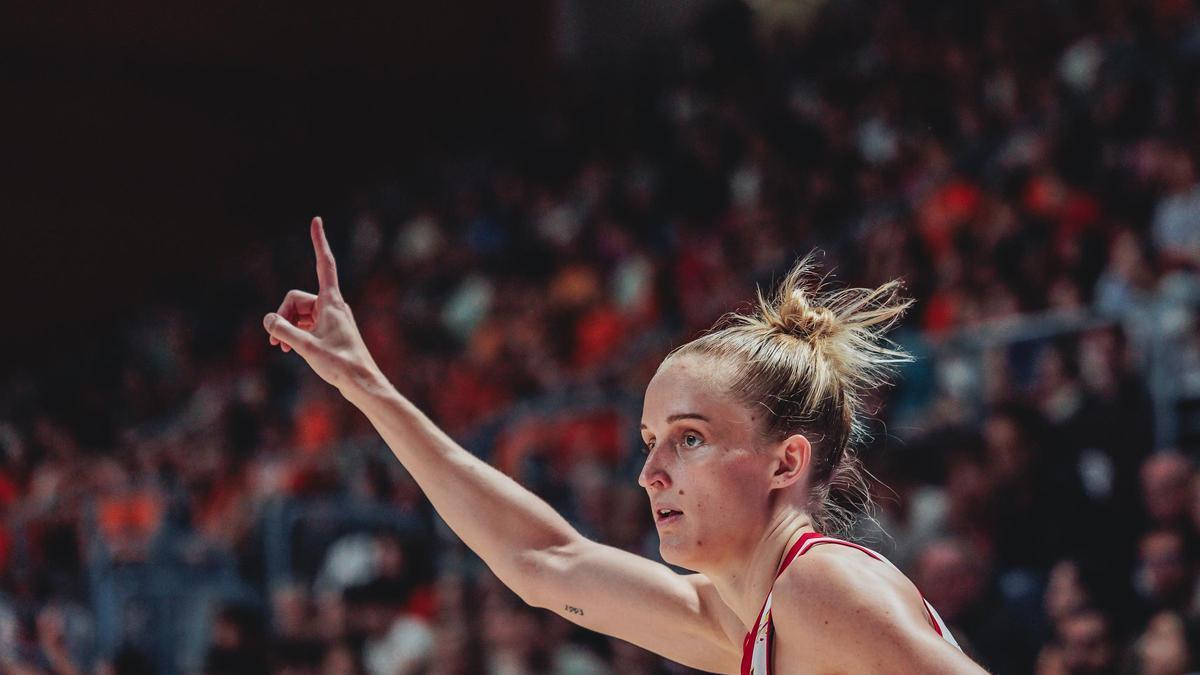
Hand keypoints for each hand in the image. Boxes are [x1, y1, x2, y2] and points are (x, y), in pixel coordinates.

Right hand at [263, 217, 383, 398]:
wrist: (362, 383)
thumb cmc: (341, 365)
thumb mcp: (308, 348)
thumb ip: (285, 332)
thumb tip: (267, 320)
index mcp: (332, 302)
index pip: (324, 264)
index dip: (319, 242)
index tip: (316, 220)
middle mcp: (332, 306)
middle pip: (297, 299)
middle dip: (283, 316)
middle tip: (276, 341)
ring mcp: (331, 318)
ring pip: (300, 313)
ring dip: (287, 327)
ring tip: (281, 348)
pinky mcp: (329, 331)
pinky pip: (306, 323)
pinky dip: (296, 333)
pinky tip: (288, 349)